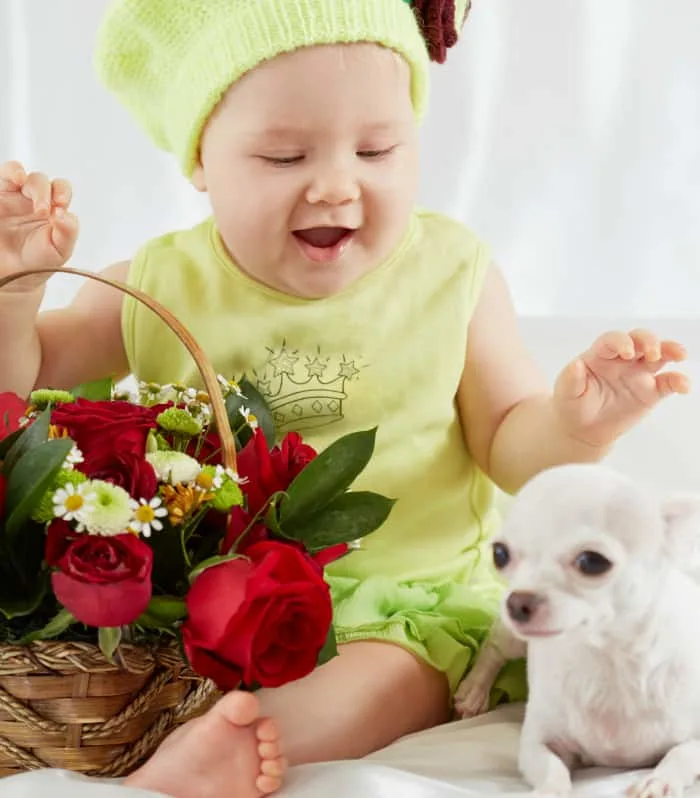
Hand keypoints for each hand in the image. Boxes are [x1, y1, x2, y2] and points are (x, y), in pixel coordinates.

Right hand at [0, 160, 78, 292]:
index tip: (59, 209)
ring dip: (26, 179)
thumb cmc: (38, 261)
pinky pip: (5, 176)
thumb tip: (64, 213)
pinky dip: (12, 173)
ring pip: (21, 174)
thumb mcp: (59, 251)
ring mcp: (14, 196)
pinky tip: (16, 179)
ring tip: (23, 187)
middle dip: (45, 192)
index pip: (62, 190)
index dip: (62, 193)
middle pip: (43, 181)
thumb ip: (68, 232)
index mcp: (54, 209)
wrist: (12, 273)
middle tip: (41, 212)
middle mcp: (35, 199)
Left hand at [554, 329, 688, 448]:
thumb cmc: (571, 404)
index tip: (628, 352)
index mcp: (600, 355)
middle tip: (652, 353)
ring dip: (671, 350)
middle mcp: (622, 359)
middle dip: (649, 341)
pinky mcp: (651, 392)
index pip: (613, 340)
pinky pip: (668, 383)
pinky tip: (684, 386)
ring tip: (679, 355)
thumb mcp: (565, 392)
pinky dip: (679, 381)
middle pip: (640, 339)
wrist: (581, 429)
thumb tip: (576, 365)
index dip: (622, 342)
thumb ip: (571, 378)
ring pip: (660, 354)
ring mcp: (638, 373)